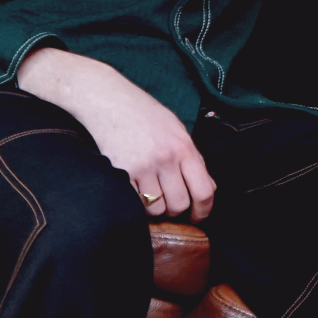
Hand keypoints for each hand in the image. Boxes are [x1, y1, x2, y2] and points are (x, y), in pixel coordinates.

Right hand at [18, 46, 214, 220]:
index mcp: (184, 147)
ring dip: (155, 209)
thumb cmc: (144, 114)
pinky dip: (136, 203)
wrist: (107, 100)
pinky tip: (135, 190)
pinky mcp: (121, 171)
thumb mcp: (176, 130)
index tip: (198, 218)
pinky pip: (134, 202)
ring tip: (150, 195)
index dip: (204, 211)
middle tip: (170, 205)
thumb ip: (193, 159)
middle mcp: (166, 158)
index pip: (204, 191)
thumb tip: (209, 188)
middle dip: (177, 212)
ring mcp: (142, 166)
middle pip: (180, 205)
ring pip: (156, 209)